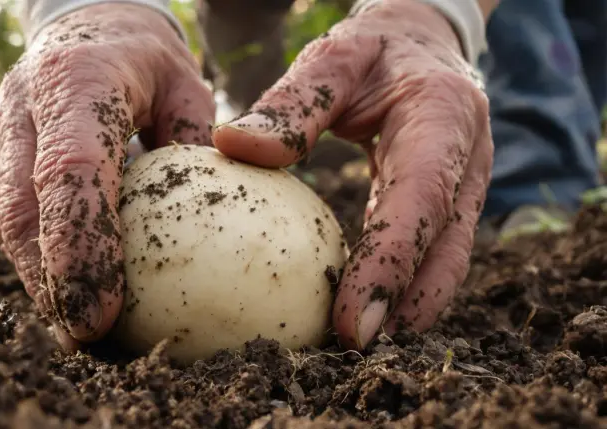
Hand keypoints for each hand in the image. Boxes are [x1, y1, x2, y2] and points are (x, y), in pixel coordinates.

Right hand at [0, 4, 213, 348]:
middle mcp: (24, 107)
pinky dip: (35, 261)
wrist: (82, 24)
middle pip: (21, 209)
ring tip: (73, 333)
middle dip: (48, 283)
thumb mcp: (187, 84)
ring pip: (5, 221)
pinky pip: (9, 216)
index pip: (72, 171)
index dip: (80, 246)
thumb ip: (197, 143)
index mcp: (77, 82)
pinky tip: (65, 296)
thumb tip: (215, 225)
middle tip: (83, 339)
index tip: (100, 312)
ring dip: (37, 282)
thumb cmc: (146, 61)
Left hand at [213, 0, 492, 349]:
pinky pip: (431, 252)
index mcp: (444, 116)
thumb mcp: (335, 55)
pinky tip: (364, 312)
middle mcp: (467, 158)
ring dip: (408, 308)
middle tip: (350, 350)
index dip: (391, 264)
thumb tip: (235, 147)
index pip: (421, 200)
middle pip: (445, 247)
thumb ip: (292, 101)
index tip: (351, 320)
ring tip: (355, 347)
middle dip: (406, 306)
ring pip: (446, 260)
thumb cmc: (375, 49)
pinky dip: (403, 286)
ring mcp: (464, 184)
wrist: (425, 41)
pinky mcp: (448, 202)